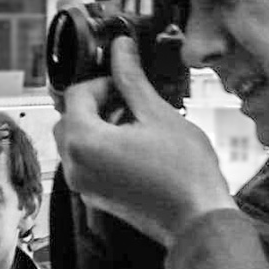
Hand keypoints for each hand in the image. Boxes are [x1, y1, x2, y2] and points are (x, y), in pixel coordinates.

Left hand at [53, 37, 237, 246]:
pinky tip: (135, 143)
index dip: (102, 81)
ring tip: (134, 121)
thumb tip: (121, 49)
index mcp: (84, 142)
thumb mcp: (158, 114)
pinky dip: (101, 147)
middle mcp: (75, 166)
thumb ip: (132, 79)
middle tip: (128, 98)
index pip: (77, 94)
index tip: (126, 81)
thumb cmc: (185, 172)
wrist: (198, 220)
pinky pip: (86, 162)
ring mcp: (84, 185)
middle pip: (69, 118)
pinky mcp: (96, 196)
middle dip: (95, 103)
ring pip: (76, 141)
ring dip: (97, 124)